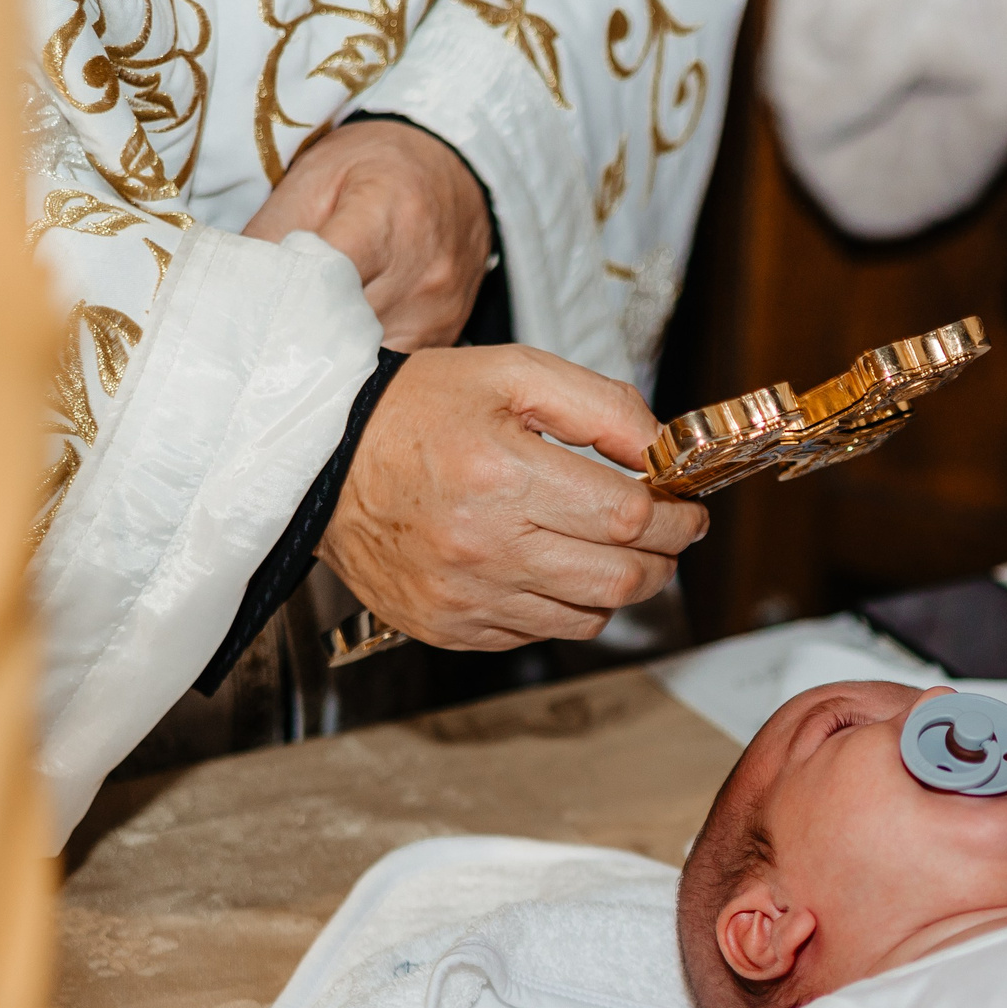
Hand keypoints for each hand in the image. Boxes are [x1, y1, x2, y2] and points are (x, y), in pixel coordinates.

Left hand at [244, 118, 491, 350]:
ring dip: (330, 353)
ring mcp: (438, 311)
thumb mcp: (315, 174)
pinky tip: (346, 337)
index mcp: (384, 218)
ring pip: (366, 358)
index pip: (325, 279)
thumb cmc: (376, 165)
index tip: (257, 307)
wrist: (455, 171)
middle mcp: (422, 272)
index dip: (284, 297)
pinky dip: (362, 358)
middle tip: (269, 330)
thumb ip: (272, 230)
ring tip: (308, 334)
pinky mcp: (446, 335)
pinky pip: (394, 363)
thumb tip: (234, 290)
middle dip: (299, 331)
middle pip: (341, 328)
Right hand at [324, 345, 707, 648]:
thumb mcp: (512, 374)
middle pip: (621, 578)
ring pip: (587, 616)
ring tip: (615, 551)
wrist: (320, 460)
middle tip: (669, 534)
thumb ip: (600, 406)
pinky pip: (538, 633)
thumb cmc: (414, 410)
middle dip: (664, 558)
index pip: (629, 517)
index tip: (686, 508)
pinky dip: (565, 607)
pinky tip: (553, 567)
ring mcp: (466, 596)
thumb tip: (661, 451)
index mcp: (503, 475)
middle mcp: (485, 546)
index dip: (676, 517)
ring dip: (620, 587)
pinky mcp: (450, 627)